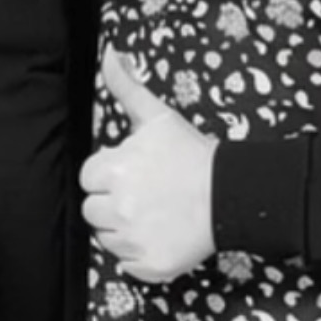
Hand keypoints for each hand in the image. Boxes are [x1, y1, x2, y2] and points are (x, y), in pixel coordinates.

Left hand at [80, 46, 216, 282]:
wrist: (231, 192)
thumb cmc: (192, 154)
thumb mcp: (157, 115)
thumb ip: (125, 86)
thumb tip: (110, 55)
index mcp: (114, 170)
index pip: (88, 177)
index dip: (108, 172)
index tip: (131, 170)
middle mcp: (119, 208)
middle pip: (92, 210)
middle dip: (112, 200)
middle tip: (143, 191)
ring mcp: (135, 240)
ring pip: (106, 238)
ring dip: (122, 227)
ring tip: (151, 210)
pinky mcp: (151, 265)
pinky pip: (127, 264)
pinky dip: (139, 252)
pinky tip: (158, 232)